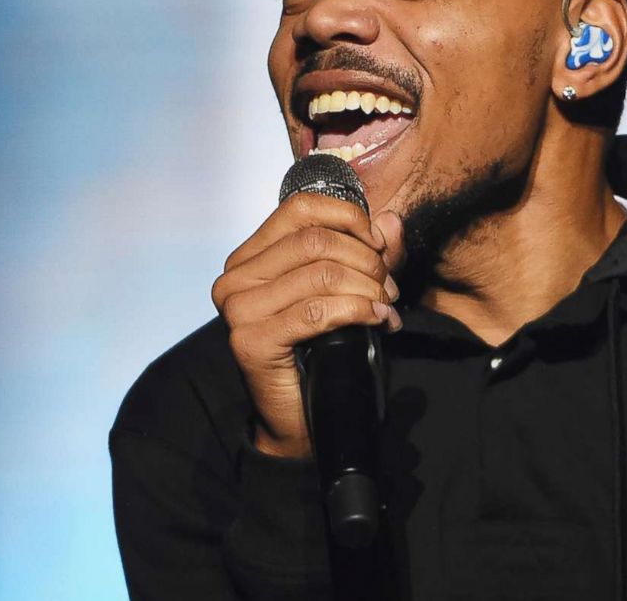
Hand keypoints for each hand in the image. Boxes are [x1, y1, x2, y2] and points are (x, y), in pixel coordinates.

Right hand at [212, 194, 405, 458]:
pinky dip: (357, 310)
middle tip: (389, 286)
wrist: (302, 419)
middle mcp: (235, 277)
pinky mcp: (251, 340)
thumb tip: (390, 222)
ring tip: (386, 305)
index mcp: (250, 256)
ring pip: (320, 273)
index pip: (299, 208)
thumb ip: (368, 253)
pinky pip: (316, 312)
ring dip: (367, 287)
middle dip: (365, 260)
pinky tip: (378, 319)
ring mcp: (238, 309)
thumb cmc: (322, 351)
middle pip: (314, 241)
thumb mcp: (349, 290)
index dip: (347, 216)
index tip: (378, 243)